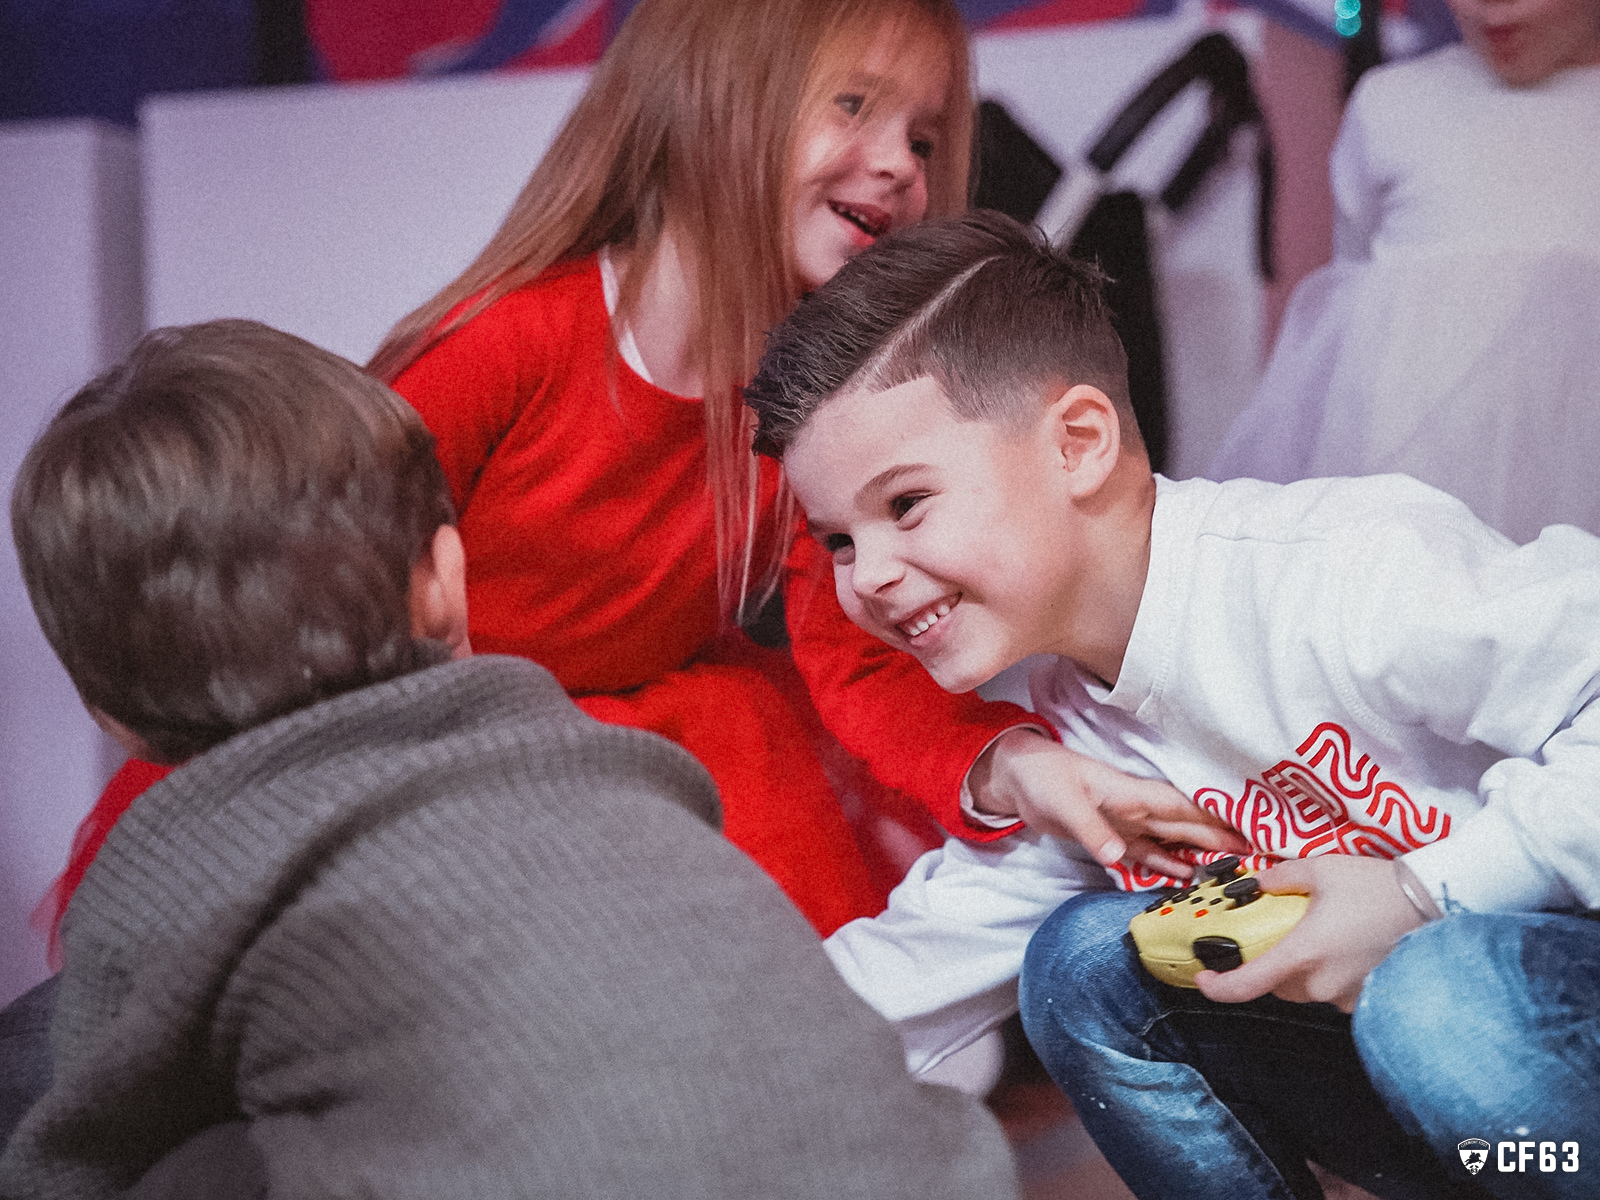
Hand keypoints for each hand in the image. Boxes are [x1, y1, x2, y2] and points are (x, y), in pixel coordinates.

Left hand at [968, 728, 1249, 876]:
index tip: (1255, 832)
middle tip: (1262, 858)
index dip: (1220, 818)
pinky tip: (1187, 877)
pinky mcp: (1113, 837)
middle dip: (1224, 839)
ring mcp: (1128, 823)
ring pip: (1174, 841)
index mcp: (1134, 794)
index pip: (1186, 808)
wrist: (1017, 778)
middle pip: (1189, 826)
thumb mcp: (1064, 803)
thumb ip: (1093, 830)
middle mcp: (1138, 808)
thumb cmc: (1043, 778)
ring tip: (1235, 873)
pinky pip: (1148, 854)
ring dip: (1201, 856)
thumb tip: (1119, 856)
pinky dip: (1168, 865)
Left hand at [1194, 856, 1430, 1012]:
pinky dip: (1331, 972)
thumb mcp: (1321, 870)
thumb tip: (1258, 883)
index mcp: (1302, 955)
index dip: (1218, 988)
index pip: (1248, 986)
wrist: (1436, 903)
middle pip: (1278, 985)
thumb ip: (1281, 878)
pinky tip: (1345, 946)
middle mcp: (1321, 984)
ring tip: (1320, 934)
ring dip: (1303, 968)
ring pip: (1307, 989)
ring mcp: (1348, 996)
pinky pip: (1335, 990)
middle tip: (1278, 934)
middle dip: (1272, 963)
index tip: (1204, 978)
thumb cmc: (1376, 887)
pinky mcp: (1370, 998)